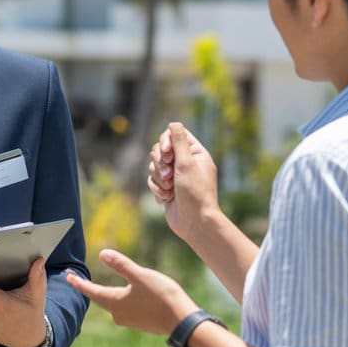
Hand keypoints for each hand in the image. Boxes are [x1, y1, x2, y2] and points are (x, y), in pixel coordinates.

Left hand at [65, 249, 197, 335]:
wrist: (182, 322)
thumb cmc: (161, 297)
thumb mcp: (140, 276)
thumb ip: (121, 265)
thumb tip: (102, 254)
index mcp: (115, 302)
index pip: (91, 291)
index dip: (79, 283)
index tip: (67, 276)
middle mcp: (118, 314)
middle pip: (99, 298)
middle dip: (88, 287)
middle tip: (75, 278)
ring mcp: (129, 320)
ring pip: (112, 304)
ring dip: (104, 294)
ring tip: (97, 286)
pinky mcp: (140, 322)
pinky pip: (124, 308)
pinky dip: (118, 299)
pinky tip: (124, 295)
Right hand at [150, 123, 219, 240]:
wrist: (194, 223)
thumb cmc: (195, 193)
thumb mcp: (187, 163)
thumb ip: (178, 141)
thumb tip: (173, 123)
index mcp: (195, 153)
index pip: (174, 135)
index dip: (165, 142)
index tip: (166, 154)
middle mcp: (185, 163)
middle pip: (160, 150)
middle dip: (160, 163)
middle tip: (168, 176)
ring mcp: (175, 176)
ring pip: (154, 166)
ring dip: (158, 178)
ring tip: (169, 190)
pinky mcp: (166, 188)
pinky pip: (152, 180)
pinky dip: (157, 189)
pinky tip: (167, 199)